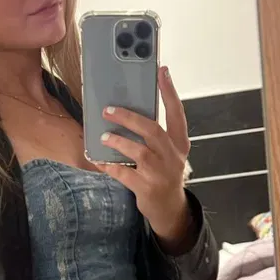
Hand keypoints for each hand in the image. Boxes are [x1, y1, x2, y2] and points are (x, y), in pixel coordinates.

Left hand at [96, 66, 193, 248]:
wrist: (169, 208)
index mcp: (180, 144)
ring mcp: (160, 174)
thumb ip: (155, 135)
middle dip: (129, 118)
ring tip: (104, 135)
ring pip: (139, 152)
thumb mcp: (168, 153)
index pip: (177, 113)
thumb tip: (130, 110)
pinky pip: (124, 174)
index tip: (162, 71)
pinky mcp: (146, 188)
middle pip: (152, 131)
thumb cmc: (164, 173)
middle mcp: (173, 157)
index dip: (169, 92)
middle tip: (109, 110)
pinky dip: (111, 166)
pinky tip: (100, 161)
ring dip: (119, 142)